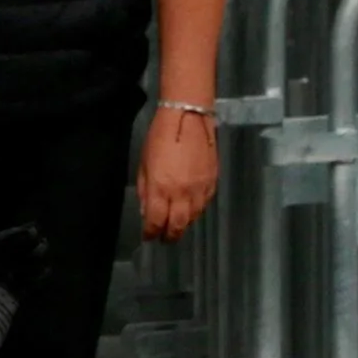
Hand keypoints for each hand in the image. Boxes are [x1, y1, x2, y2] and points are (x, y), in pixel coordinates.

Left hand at [136, 106, 218, 241]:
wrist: (188, 118)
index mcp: (160, 189)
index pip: (156, 222)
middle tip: (165, 239)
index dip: (151, 233)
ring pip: (194, 217)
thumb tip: (147, 212)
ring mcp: (200, 188)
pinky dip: (196, 210)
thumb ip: (145, 191)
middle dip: (170, 236)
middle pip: (178, 225)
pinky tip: (190, 209)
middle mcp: (182, 193)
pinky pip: (205, 204)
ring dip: (184, 224)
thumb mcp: (143, 165)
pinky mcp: (213, 181)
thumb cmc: (159, 138)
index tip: (148, 237)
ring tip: (176, 225)